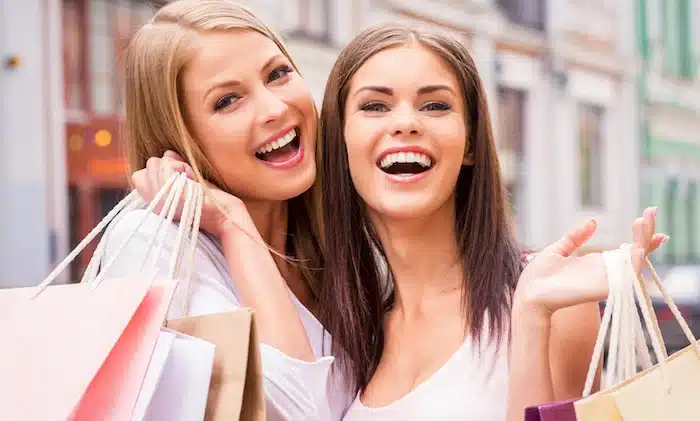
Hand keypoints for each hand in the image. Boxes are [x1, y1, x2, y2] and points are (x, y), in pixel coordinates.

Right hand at [131, 151, 253, 237]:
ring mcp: (162, 200)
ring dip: (176, 164)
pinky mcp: (174, 195)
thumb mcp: (187, 182)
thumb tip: (168, 153)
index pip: (139, 176)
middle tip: (186, 176)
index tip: (179, 177)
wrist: (227, 216)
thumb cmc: (210, 199)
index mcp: (155, 202)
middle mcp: (155, 203)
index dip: (160, 170)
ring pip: (154, 163)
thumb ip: (174, 168)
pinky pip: (166, 166)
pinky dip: (182, 166)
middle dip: (167, 164)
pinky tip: (193, 177)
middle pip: (148, 166)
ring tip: (191, 177)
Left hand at [514, 207, 667, 320]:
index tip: (649, 217)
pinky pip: (625, 278)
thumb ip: (575, 237)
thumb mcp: (558, 250)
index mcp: (596, 264)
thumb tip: (593, 222)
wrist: (527, 294)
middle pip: (636, 254)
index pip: (626, 250)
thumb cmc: (538, 277)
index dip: (641, 237)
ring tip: (643, 221)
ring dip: (643, 242)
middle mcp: (606, 273)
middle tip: (651, 211)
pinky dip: (634, 263)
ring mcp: (606, 281)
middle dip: (646, 234)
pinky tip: (639, 248)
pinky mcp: (602, 290)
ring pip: (635, 263)